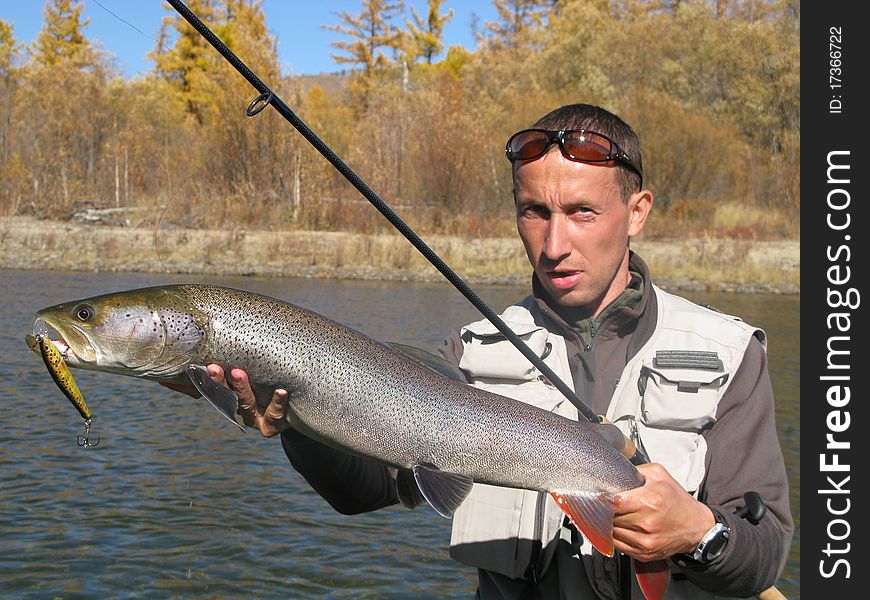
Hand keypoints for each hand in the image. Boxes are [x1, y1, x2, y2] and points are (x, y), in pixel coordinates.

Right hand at [161, 365, 289, 437]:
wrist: (299, 405)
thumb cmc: (269, 383)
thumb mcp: (251, 371)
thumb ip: (223, 366)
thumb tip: (181, 363)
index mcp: (230, 397)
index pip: (211, 387)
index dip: (204, 379)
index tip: (197, 365)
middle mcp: (239, 408)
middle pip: (224, 395)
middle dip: (218, 382)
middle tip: (213, 367)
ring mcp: (256, 418)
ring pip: (245, 405)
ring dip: (241, 389)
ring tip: (239, 373)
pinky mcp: (274, 424)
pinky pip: (275, 415)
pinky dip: (277, 403)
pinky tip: (281, 391)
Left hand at [612, 463, 715, 561]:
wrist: (696, 527)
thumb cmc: (677, 500)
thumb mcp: (659, 476)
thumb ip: (636, 471)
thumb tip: (615, 473)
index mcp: (649, 501)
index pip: (614, 502)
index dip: (604, 498)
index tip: (601, 495)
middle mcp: (645, 523)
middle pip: (610, 517)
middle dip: (606, 510)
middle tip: (607, 504)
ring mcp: (644, 542)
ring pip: (611, 532)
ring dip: (609, 523)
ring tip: (617, 515)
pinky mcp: (643, 554)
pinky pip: (618, 545)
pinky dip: (615, 536)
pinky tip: (621, 527)